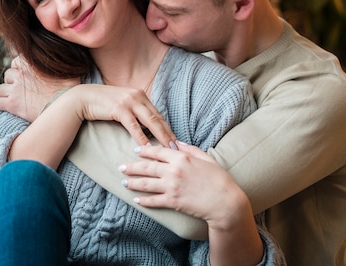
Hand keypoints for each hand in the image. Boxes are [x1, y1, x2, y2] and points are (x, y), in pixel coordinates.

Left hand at [0, 56, 79, 121]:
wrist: (67, 106)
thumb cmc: (70, 87)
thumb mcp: (66, 67)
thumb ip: (59, 61)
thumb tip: (65, 54)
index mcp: (30, 61)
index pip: (16, 62)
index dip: (20, 70)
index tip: (25, 78)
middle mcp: (20, 73)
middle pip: (7, 76)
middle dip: (12, 82)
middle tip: (20, 91)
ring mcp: (15, 89)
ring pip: (0, 89)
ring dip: (5, 94)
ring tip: (12, 100)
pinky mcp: (12, 104)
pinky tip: (2, 108)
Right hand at [63, 84, 176, 148]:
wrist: (84, 98)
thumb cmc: (103, 103)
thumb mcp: (123, 104)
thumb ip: (136, 111)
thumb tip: (148, 127)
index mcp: (141, 94)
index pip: (158, 114)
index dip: (168, 128)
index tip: (176, 141)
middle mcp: (138, 96)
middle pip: (158, 118)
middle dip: (169, 134)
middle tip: (178, 148)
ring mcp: (129, 102)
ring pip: (150, 122)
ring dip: (160, 137)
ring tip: (167, 149)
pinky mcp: (119, 109)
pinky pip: (134, 126)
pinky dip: (142, 137)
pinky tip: (147, 147)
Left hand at [119, 142, 247, 229]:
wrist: (225, 202)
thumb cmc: (219, 179)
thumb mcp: (206, 158)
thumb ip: (190, 149)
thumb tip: (177, 142)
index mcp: (181, 158)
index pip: (157, 152)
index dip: (144, 151)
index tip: (135, 151)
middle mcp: (173, 171)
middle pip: (147, 167)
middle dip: (132, 167)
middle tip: (121, 167)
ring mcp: (172, 187)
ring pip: (146, 184)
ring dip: (133, 183)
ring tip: (124, 182)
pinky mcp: (173, 201)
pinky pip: (154, 201)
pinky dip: (143, 200)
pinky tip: (136, 199)